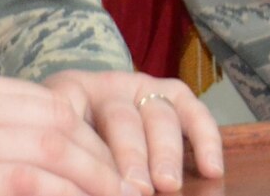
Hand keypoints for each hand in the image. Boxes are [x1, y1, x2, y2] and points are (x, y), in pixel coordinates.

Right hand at [0, 65, 137, 195]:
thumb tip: (51, 153)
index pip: (50, 101)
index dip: (92, 138)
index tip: (117, 172)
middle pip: (59, 122)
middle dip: (103, 162)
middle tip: (133, 192)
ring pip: (50, 150)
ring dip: (93, 182)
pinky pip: (22, 181)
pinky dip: (58, 195)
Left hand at [42, 70, 223, 192]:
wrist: (78, 106)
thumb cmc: (65, 137)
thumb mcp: (58, 141)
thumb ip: (69, 155)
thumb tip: (85, 185)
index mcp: (68, 93)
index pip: (79, 123)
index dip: (91, 160)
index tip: (100, 187)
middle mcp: (106, 85)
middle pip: (121, 118)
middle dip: (131, 157)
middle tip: (139, 189)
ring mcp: (141, 86)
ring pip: (158, 114)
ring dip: (165, 152)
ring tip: (168, 184)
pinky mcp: (170, 93)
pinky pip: (192, 110)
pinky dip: (205, 138)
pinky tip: (211, 168)